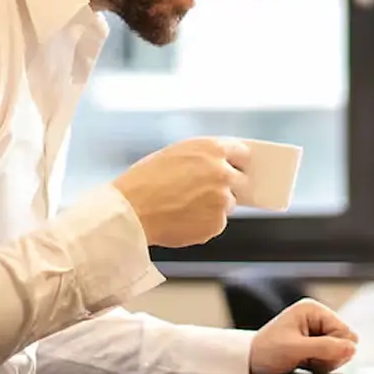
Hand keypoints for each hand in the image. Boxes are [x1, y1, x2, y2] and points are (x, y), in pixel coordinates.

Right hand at [112, 137, 250, 247]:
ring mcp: (222, 200)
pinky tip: (182, 218)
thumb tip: (216, 163)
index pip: (241, 152)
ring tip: (183, 206)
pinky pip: (216, 223)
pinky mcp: (217, 224)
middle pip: (239, 180)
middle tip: (203, 191)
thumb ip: (202, 157)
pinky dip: (203, 223)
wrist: (132, 211)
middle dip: (225, 185)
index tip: (234, 167)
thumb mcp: (175, 153)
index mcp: (212, 149)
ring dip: (213, 206)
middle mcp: (223, 173)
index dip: (235, 161)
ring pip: (227, 204)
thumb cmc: (144, 181)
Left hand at [248, 299, 358, 373]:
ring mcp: (315, 331)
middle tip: (308, 360)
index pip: (345, 332)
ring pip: (338, 352)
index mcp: (313, 310)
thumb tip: (352, 348)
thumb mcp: (295, 349)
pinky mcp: (313, 344)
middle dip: (330, 356)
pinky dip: (320, 366)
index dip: (335, 348)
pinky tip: (305, 366)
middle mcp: (316, 318)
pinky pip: (330, 359)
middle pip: (344, 342)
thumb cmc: (266, 352)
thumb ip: (325, 347)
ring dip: (324, 362)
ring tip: (304, 363)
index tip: (314, 355)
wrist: (248, 364)